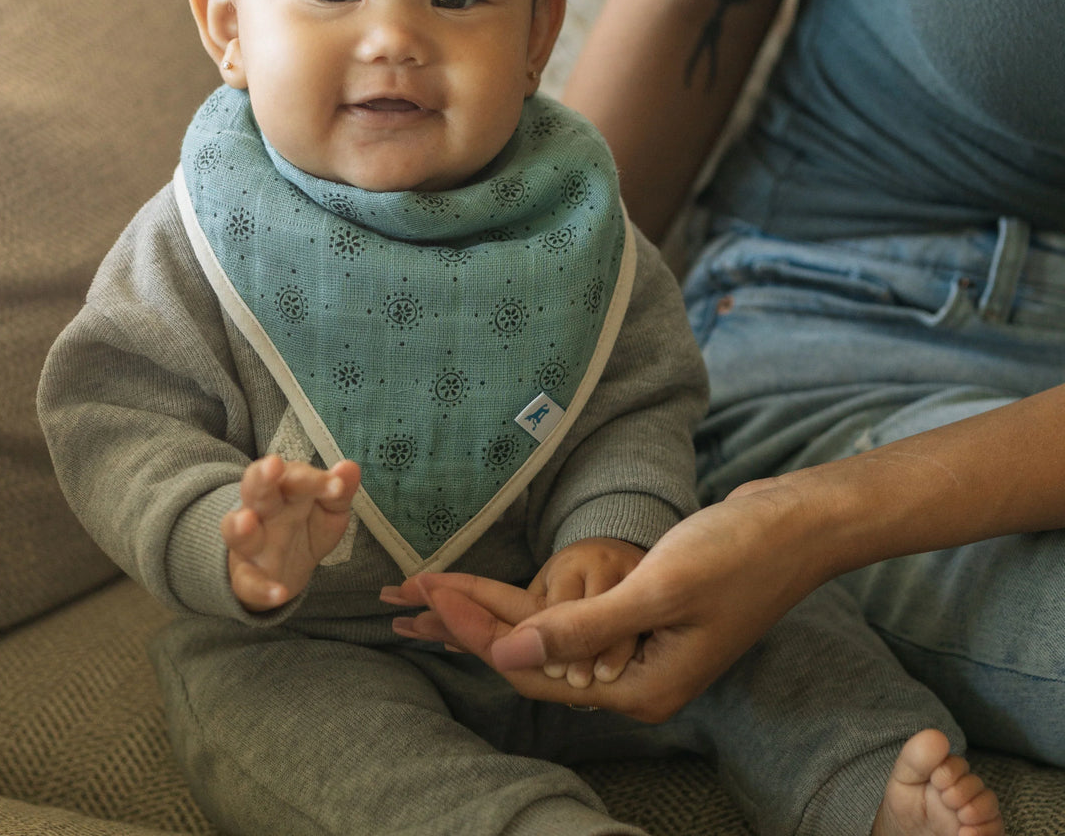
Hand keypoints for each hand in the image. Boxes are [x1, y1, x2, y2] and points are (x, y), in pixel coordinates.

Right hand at [222, 455, 359, 610]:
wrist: (281, 571)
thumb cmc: (305, 528)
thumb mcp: (329, 509)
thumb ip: (339, 490)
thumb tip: (350, 467)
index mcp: (283, 490)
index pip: (293, 476)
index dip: (313, 479)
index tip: (337, 486)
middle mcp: (261, 512)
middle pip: (255, 489)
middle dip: (262, 478)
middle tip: (273, 465)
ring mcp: (250, 544)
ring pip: (236, 532)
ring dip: (239, 526)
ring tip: (246, 522)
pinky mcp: (246, 577)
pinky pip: (247, 583)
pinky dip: (260, 588)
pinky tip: (279, 593)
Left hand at [383, 477, 825, 720]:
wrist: (796, 524)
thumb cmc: (736, 554)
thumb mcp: (655, 591)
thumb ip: (579, 628)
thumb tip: (504, 655)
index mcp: (640, 688)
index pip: (535, 670)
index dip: (477, 633)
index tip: (428, 593)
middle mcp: (635, 680)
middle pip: (536, 660)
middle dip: (475, 624)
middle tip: (417, 590)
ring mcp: (641, 651)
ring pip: (551, 641)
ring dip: (499, 614)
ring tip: (442, 589)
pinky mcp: (645, 621)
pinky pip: (574, 622)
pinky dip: (536, 605)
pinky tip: (505, 593)